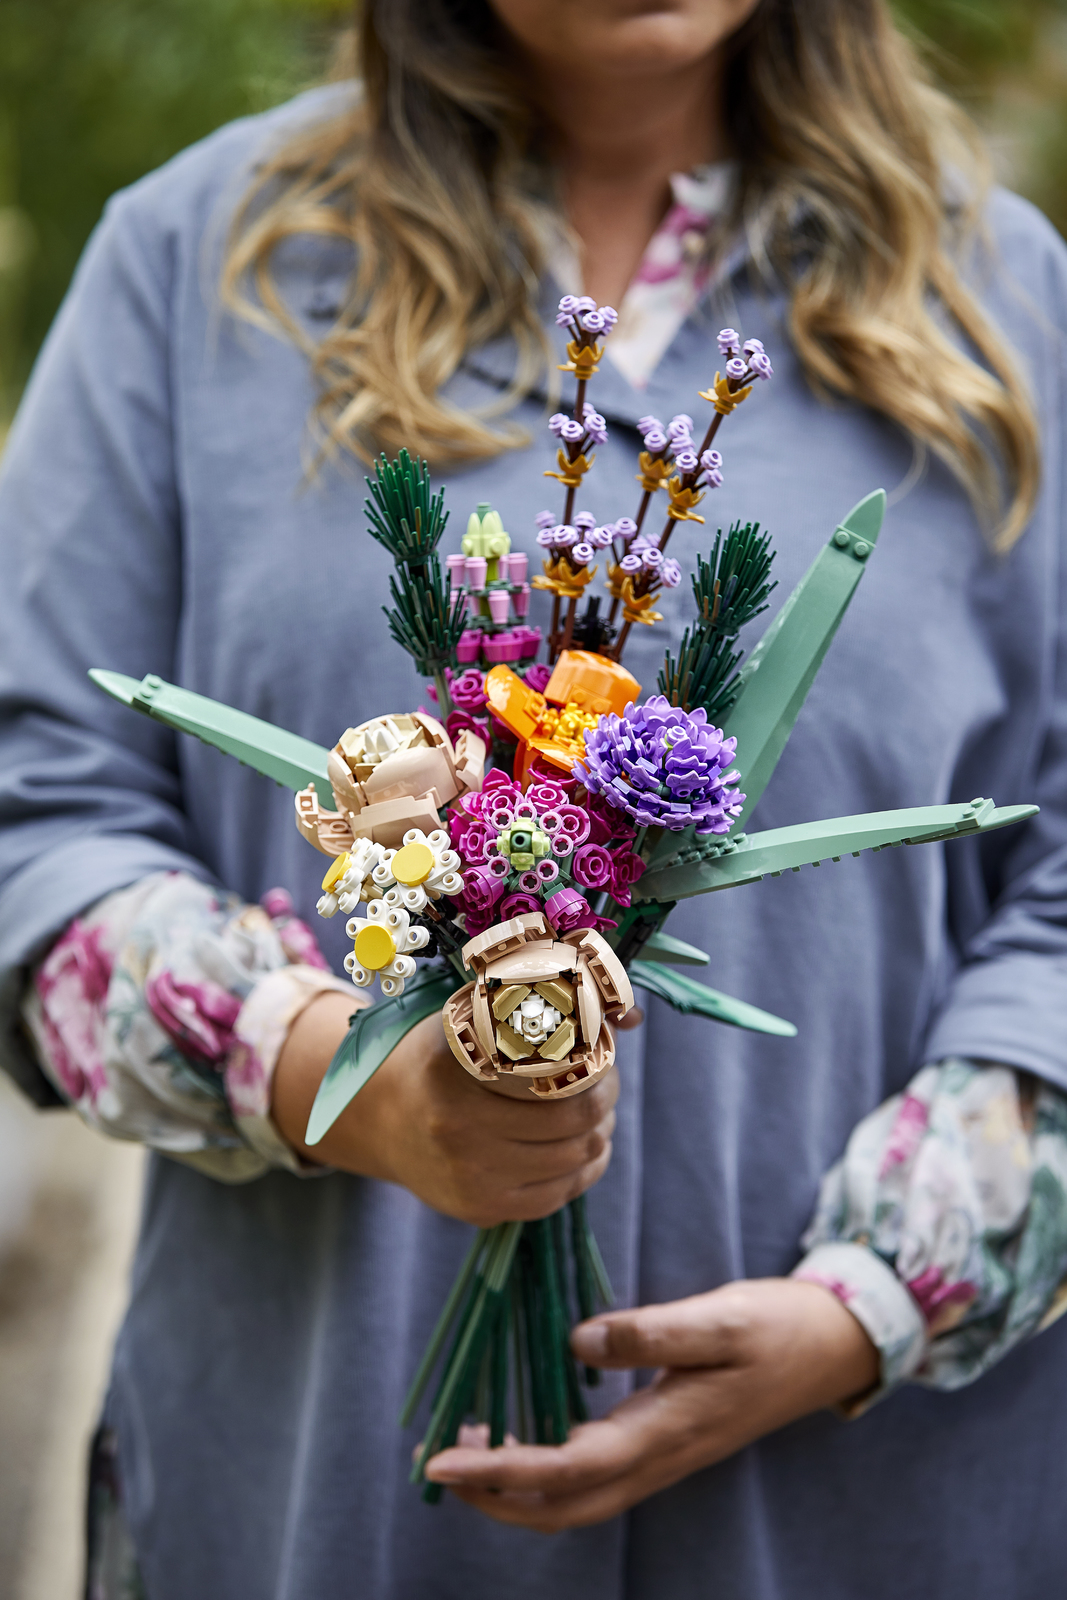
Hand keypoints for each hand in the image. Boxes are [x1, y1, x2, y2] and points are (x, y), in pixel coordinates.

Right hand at [272, 993, 635, 1225]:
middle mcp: (458, 1133)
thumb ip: (537, 1010)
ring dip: (599, 1135)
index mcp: (455, 1076)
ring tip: (597, 1113)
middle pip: (575, 1126)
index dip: (599, 1067)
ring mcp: (469, 1180)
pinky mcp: (480, 1211)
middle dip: (606, 1100)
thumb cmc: (437, 1058)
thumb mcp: (469, 1021)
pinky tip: (583, 1149)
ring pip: (574, 1163)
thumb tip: (629, 1016)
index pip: (562, 1083)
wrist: (379, 1118)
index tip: (604, 1053)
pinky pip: (556, 1197)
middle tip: (607, 1080)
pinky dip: (582, 1171)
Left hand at [424, 1277, 879, 1528]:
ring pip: (576, 1499)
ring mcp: (663, 1456)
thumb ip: (652, 1332)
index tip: (441, 1460)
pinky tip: (522, 1424)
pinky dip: (545, 1466)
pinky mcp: (664, 1442)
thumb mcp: (720, 1318)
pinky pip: (593, 1473)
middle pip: (562, 1508)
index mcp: (666, 1431)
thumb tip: (577, 1343)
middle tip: (434, 1463)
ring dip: (515, 1488)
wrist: (832, 1347)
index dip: (500, 1470)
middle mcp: (659, 1458)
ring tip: (463, 1445)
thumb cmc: (776, 1327)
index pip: (567, 1469)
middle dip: (493, 1497)